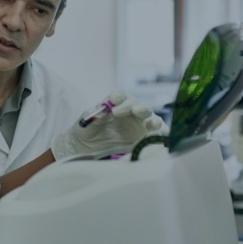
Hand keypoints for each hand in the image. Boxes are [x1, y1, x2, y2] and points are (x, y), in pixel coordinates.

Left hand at [50, 90, 167, 160]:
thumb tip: (102, 110)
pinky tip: (156, 131)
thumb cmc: (86, 131)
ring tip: (149, 121)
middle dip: (132, 106)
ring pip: (148, 114)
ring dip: (149, 116)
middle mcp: (128, 110)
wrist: (87, 148)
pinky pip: (155, 131)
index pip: (119, 95)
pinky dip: (158, 130)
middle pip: (135, 103)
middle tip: (125, 112)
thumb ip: (93, 116)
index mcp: (113, 103)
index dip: (118, 96)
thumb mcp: (84, 124)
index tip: (113, 101)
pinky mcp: (144, 135)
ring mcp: (138, 122)